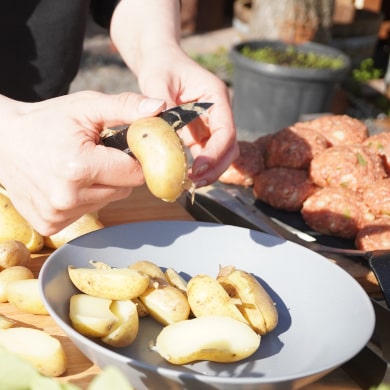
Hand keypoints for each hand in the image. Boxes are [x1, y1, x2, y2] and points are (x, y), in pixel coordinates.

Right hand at [0, 92, 164, 234]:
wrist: (3, 141)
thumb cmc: (47, 122)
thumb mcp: (87, 106)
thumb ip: (126, 107)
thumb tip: (160, 107)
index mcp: (79, 167)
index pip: (135, 174)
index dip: (134, 160)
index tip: (123, 149)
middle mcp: (67, 197)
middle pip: (124, 190)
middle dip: (118, 172)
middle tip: (97, 155)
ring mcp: (57, 214)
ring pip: (107, 202)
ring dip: (102, 186)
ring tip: (79, 167)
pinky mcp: (50, 224)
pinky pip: (87, 212)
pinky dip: (85, 198)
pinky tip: (67, 183)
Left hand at [137, 47, 238, 186]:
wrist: (160, 62)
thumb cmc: (161, 66)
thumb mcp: (157, 80)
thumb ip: (159, 103)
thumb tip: (161, 127)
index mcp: (215, 96)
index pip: (226, 129)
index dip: (215, 152)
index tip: (198, 168)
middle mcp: (218, 112)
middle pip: (229, 146)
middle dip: (216, 166)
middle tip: (195, 182)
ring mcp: (211, 123)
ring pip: (220, 153)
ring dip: (209, 170)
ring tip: (190, 183)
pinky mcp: (200, 132)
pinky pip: (205, 153)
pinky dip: (198, 166)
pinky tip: (185, 175)